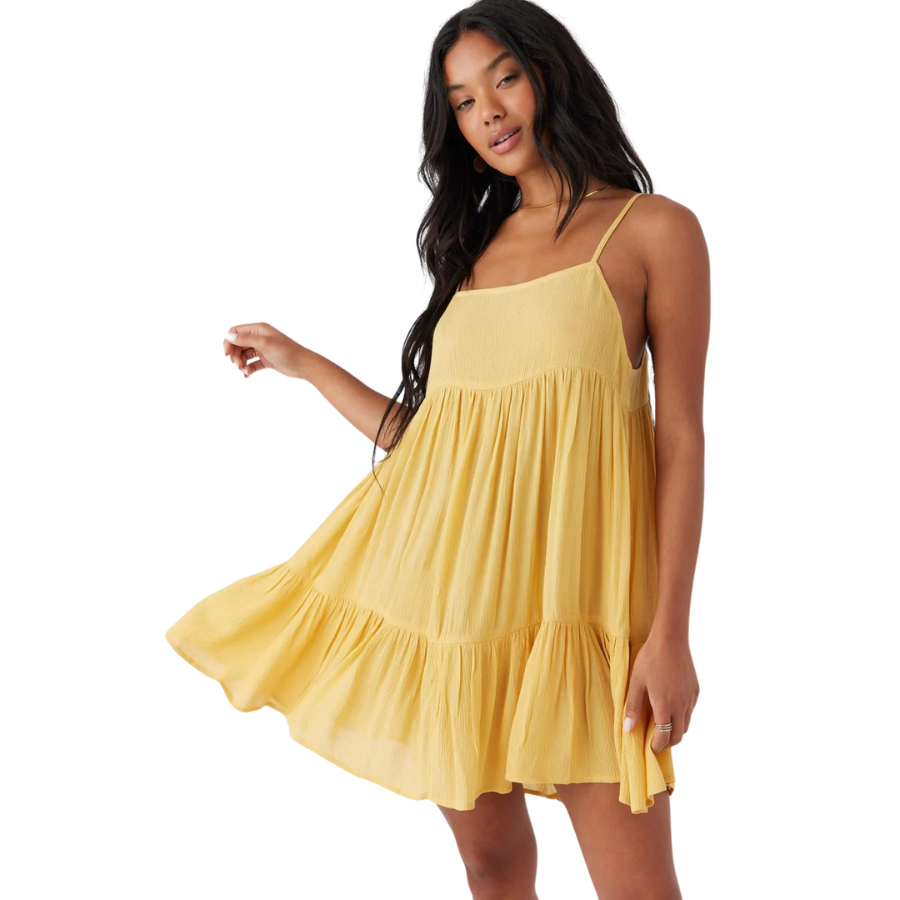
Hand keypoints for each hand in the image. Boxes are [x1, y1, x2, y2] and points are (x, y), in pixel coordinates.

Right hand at [223, 322, 308, 378]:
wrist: (304, 365)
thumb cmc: (287, 352)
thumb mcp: (264, 344)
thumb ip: (245, 340)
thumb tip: (228, 335)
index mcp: (259, 329)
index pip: (236, 332)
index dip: (229, 342)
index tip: (227, 355)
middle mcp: (259, 337)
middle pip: (238, 344)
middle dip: (235, 355)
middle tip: (238, 366)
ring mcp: (263, 349)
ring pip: (244, 355)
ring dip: (241, 363)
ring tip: (244, 371)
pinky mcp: (266, 360)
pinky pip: (252, 364)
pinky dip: (248, 369)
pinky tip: (247, 375)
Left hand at [622, 632, 698, 753]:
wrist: (670, 639)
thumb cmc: (650, 659)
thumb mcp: (636, 682)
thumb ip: (632, 707)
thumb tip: (628, 729)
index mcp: (665, 705)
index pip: (664, 736)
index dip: (657, 746)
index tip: (650, 749)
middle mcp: (681, 705)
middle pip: (678, 735)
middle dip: (667, 743)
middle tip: (656, 742)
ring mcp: (691, 698)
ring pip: (686, 724)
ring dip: (675, 730)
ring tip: (662, 727)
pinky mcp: (696, 690)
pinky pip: (690, 711)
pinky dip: (682, 717)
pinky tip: (671, 709)